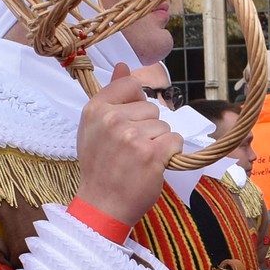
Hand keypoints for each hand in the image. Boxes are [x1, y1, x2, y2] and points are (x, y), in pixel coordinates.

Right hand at [74, 63, 183, 226]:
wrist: (102, 205)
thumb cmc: (100, 167)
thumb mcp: (94, 128)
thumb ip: (111, 95)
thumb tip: (123, 65)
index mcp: (95, 110)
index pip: (130, 85)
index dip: (136, 105)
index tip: (128, 125)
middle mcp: (112, 120)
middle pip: (151, 108)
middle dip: (148, 128)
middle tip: (130, 150)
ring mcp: (132, 137)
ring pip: (164, 126)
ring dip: (159, 143)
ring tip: (139, 160)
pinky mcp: (151, 154)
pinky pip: (175, 140)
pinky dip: (171, 154)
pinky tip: (154, 165)